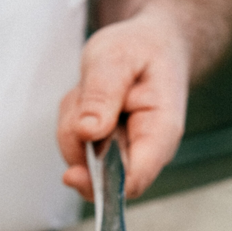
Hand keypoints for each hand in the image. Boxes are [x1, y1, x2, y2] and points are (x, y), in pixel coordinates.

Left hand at [58, 0, 231, 201]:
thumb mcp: (116, 57)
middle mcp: (144, 152)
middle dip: (78, 138)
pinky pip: (74, 147)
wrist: (152, 45)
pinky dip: (71, 122)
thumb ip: (102, 93)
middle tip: (86, 93)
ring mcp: (123, 155)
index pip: (133, 181)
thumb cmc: (141, 49)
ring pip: (80, 158)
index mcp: (160, 133)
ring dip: (72, 124)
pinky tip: (88, 99)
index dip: (101, 184)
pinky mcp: (105, 152)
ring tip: (92, 89)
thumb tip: (87, 132)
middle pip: (98, 173)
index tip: (72, 173)